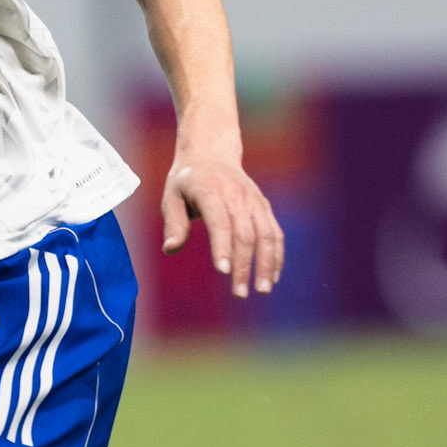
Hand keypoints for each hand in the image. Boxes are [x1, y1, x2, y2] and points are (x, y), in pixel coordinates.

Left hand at [161, 153, 284, 299]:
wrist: (212, 153)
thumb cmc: (187, 180)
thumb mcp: (172, 196)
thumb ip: (173, 223)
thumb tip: (170, 249)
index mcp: (210, 191)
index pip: (220, 222)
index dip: (222, 247)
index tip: (224, 271)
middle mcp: (236, 196)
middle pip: (245, 234)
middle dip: (244, 265)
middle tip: (240, 293)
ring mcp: (253, 201)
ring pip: (266, 234)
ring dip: (267, 263)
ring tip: (263, 290)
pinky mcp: (263, 207)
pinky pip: (275, 233)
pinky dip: (277, 255)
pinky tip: (274, 276)